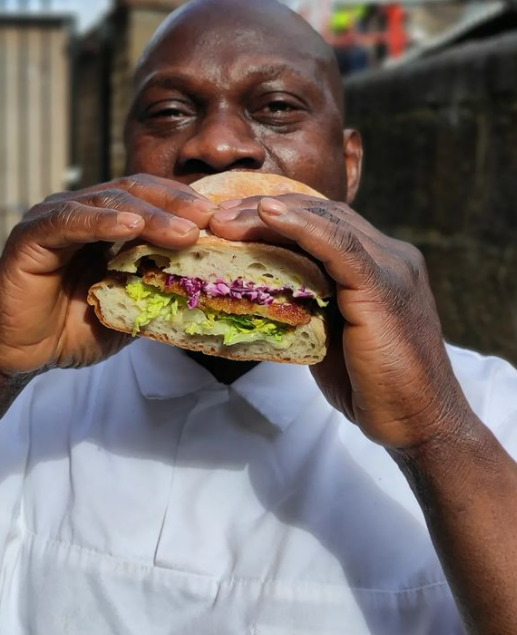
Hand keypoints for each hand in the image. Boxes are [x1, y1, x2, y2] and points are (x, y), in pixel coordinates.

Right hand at [0, 175, 215, 378]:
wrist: (19, 355)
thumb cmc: (74, 330)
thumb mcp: (128, 307)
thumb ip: (156, 288)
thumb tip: (206, 284)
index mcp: (106, 223)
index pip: (151, 200)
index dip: (184, 205)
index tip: (219, 221)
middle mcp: (82, 212)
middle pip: (135, 192)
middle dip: (175, 204)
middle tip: (209, 220)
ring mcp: (56, 218)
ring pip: (109, 201)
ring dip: (150, 215)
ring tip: (184, 230)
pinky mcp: (32, 234)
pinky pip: (71, 221)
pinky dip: (102, 221)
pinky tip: (131, 226)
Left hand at [210, 194, 473, 450]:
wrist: (419, 425)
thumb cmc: (372, 386)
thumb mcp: (330, 333)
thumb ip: (308, 304)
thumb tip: (258, 293)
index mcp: (379, 262)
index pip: (322, 222)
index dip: (275, 215)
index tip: (229, 219)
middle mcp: (390, 255)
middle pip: (320, 214)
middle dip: (263, 209)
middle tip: (215, 216)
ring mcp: (391, 267)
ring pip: (325, 222)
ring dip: (269, 215)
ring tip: (223, 218)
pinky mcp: (384, 287)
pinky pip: (338, 246)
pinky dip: (301, 226)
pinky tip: (268, 213)